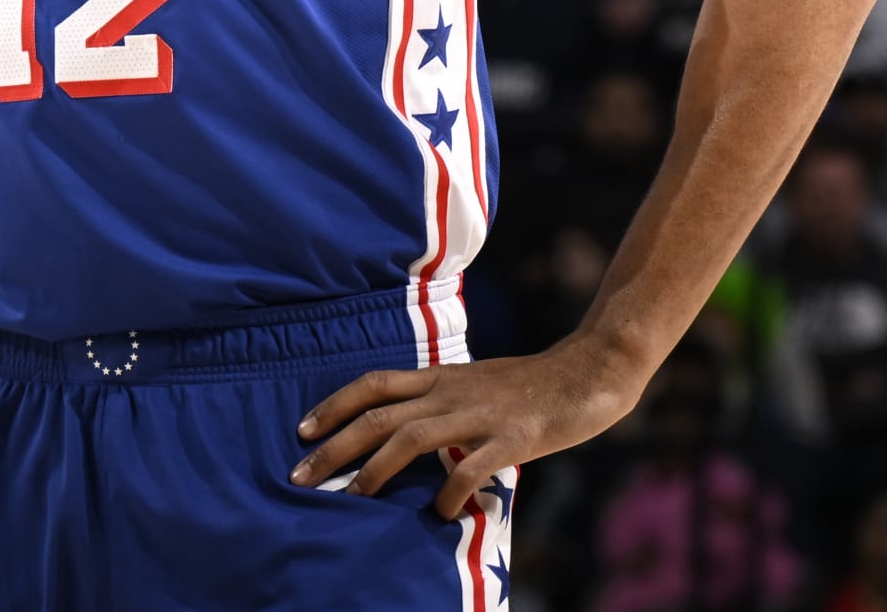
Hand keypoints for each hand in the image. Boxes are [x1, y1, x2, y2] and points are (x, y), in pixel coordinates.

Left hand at [290, 334, 642, 519]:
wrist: (586, 373)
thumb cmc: (527, 387)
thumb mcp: (472, 384)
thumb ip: (439, 404)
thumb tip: (400, 435)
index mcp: (439, 375)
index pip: (373, 384)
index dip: (334, 405)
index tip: (302, 431)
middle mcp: (450, 391)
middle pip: (379, 414)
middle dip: (336, 445)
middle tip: (301, 473)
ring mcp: (479, 413)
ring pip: (412, 436)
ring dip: (376, 468)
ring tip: (352, 496)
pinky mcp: (511, 438)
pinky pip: (469, 467)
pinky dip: (447, 491)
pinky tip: (435, 513)